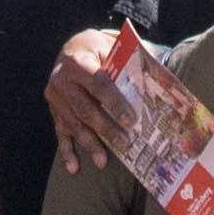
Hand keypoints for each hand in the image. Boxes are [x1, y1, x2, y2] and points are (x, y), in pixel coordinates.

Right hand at [44, 29, 133, 170]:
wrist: (70, 49)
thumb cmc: (99, 49)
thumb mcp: (110, 46)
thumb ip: (127, 61)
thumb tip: (159, 76)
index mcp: (77, 60)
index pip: (97, 83)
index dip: (114, 102)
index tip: (131, 120)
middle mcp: (61, 79)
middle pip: (84, 108)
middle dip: (105, 128)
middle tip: (124, 143)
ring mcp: (55, 97)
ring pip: (73, 124)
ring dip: (89, 144)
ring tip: (103, 162)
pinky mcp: (54, 110)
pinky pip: (60, 133)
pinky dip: (67, 152)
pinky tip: (74, 168)